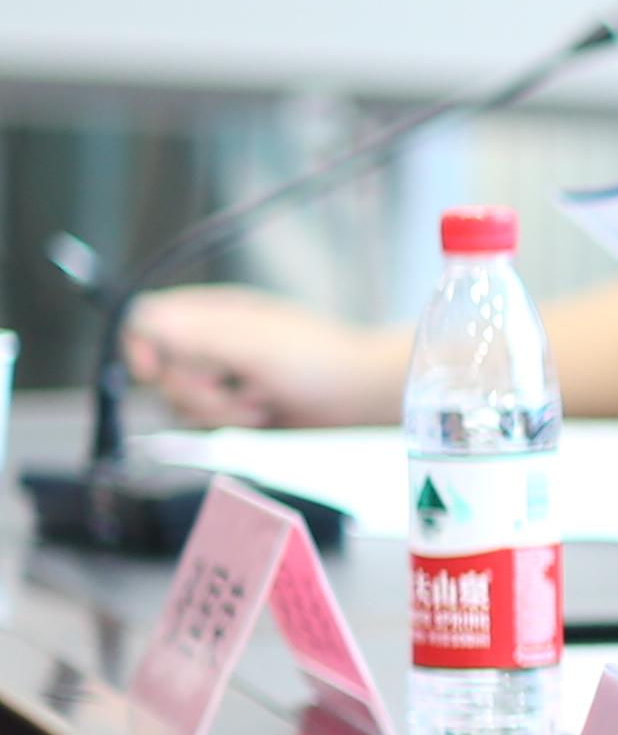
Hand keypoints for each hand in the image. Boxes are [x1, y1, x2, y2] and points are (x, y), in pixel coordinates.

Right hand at [121, 289, 400, 427]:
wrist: (361, 396)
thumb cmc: (322, 361)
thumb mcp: (256, 344)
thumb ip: (198, 335)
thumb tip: (143, 321)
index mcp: (213, 312)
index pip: (147, 318)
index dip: (140, 345)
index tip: (153, 372)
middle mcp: (211, 340)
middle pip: (159, 368)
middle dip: (193, 390)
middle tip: (234, 391)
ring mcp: (221, 373)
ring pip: (178, 399)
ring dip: (216, 410)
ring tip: (259, 404)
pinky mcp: (232, 403)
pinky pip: (202, 419)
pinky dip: (228, 422)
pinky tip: (262, 415)